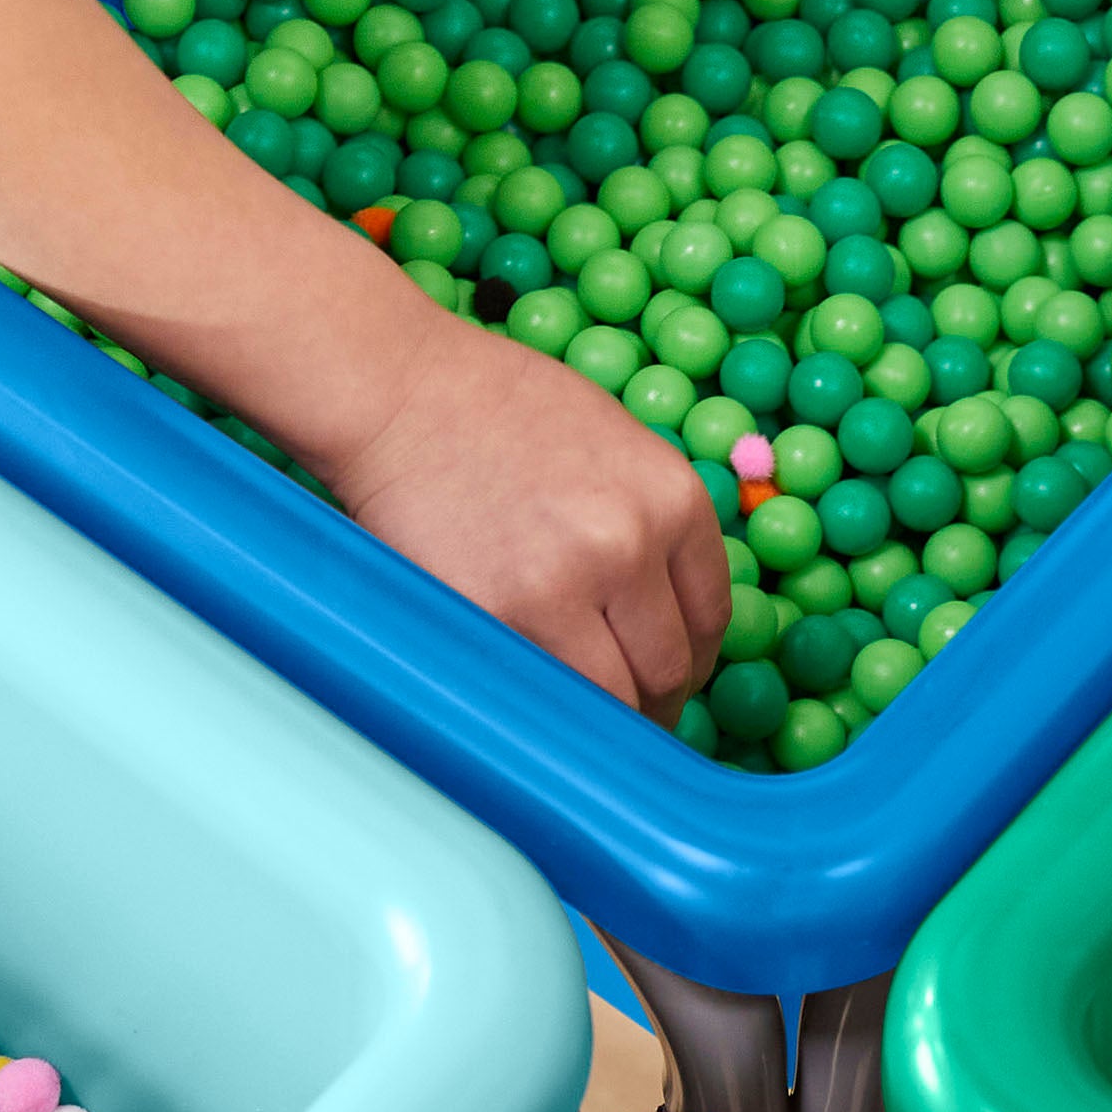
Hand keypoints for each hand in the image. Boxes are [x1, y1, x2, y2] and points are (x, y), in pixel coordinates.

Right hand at [302, 312, 731, 713]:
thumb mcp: (615, 442)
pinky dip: (546, 708)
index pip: (711, 616)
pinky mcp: (497, 617)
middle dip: (654, 700)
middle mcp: (629, 545)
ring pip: (612, 698)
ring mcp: (563, 587)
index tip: (671, 674)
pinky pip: (544, 693)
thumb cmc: (499, 408)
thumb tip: (672, 610)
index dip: (693, 658)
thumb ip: (653, 521)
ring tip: (583, 717)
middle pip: (668, 668)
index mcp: (671, 499)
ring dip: (603, 718)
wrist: (399, 393)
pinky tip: (537, 697)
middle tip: (628, 710)